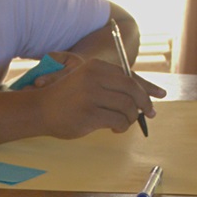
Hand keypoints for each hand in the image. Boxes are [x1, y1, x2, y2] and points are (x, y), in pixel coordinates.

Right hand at [32, 53, 165, 136]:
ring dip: (131, 118)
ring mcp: (92, 95)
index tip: (156, 99)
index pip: (129, 77)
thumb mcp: (87, 80)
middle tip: (148, 114)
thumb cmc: (66, 98)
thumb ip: (109, 84)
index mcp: (96, 67)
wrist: (40, 109)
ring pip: (128, 107)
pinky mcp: (90, 114)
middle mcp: (95, 78)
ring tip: (124, 123)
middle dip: (144, 104)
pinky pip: (118, 121)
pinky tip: (116, 128)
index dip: (145, 89)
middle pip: (132, 89)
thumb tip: (140, 97)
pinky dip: (122, 127)